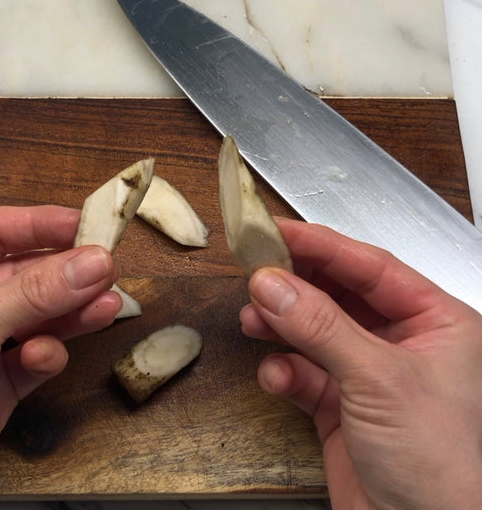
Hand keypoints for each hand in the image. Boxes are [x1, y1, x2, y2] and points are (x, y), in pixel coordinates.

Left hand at [0, 206, 120, 509]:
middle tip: (106, 268)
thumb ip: (38, 291)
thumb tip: (93, 262)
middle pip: (26, 274)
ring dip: (73, 311)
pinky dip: (46, 355)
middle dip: (67, 273)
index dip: (42, 226)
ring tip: (106, 305)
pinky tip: (46, 356)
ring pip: (39, 316)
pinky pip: (36, 357)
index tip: (86, 225)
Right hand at [240, 219, 481, 509]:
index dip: (321, 245)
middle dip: (295, 286)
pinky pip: (303, 373)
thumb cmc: (446, 468)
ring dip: (281, 325)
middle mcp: (402, 343)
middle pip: (337, 295)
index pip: (370, 266)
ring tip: (254, 319)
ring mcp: (368, 374)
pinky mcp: (341, 406)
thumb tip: (272, 284)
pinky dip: (284, 372)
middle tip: (255, 271)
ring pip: (314, 332)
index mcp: (435, 322)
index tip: (277, 230)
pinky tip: (276, 376)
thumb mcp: (379, 380)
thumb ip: (321, 327)